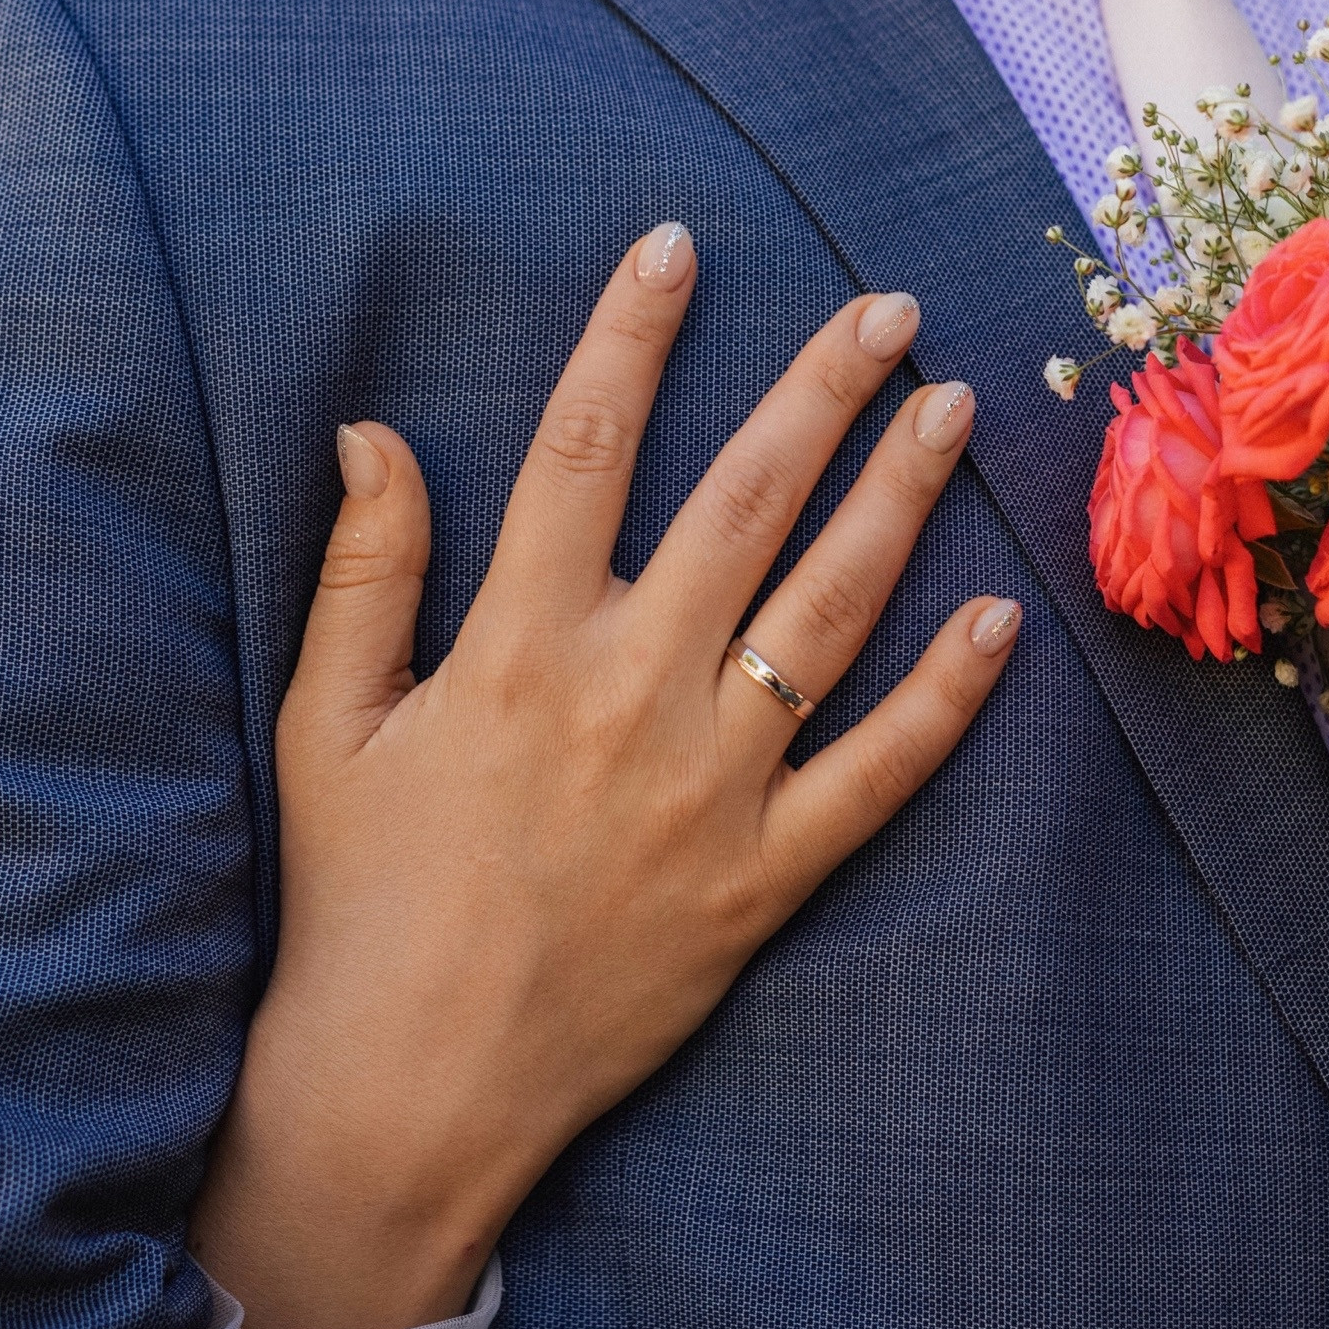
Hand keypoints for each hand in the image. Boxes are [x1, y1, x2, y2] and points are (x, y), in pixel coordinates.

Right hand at [187, 224, 1020, 1328]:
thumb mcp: (329, 724)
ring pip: (829, 613)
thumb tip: (369, 426)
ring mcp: (709, 787)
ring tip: (950, 413)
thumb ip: (363, 569)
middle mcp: (627, 692)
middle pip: (743, 502)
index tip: (678, 243)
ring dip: (899, 501)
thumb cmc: (358, 898)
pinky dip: (945, 701)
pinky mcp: (762, 876)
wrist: (411, 1085)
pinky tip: (999, 622)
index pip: (580, 446)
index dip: (630, 334)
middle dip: (821, 391)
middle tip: (890, 308)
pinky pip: (876, 775)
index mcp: (515, 643)